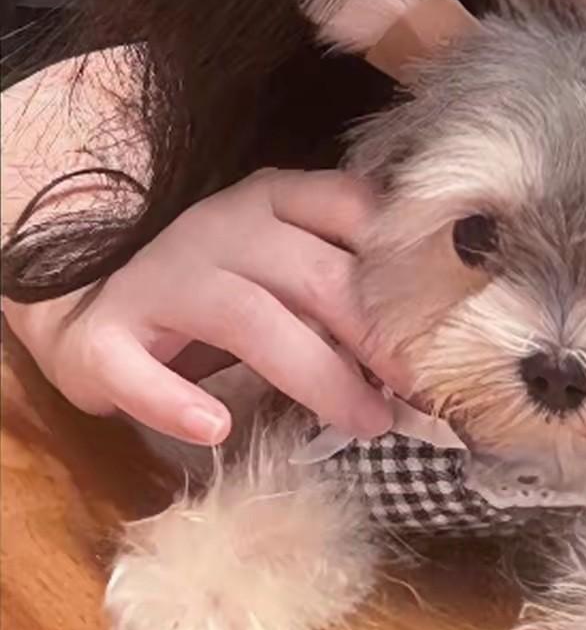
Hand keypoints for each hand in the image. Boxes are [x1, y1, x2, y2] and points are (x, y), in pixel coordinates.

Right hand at [12, 168, 397, 446]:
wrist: (92, 309)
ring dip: (317, 375)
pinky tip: (217, 429)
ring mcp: (160, 279)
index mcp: (271, 200)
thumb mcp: (283, 268)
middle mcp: (219, 227)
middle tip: (424, 386)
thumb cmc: (214, 291)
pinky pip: (140, 370)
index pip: (349, 207)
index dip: (402, 262)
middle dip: (377, 333)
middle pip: (314, 273)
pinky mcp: (107, 339)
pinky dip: (178, 402)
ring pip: (249, 319)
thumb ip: (344, 286)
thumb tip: (433, 341)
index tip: (448, 314)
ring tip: (367, 422)